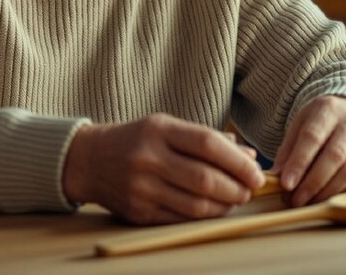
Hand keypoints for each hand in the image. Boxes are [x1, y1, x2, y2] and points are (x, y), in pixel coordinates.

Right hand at [63, 114, 263, 224]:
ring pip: (195, 205)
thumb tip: (249, 157)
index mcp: (159, 130)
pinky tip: (214, 209)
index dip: (238, 161)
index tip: (256, 172)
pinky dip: (204, 217)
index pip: (208, 144)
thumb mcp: (169, 127)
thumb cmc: (138, 140)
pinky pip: (181, 219)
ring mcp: (141, 187)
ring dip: (224, 206)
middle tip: (249, 190)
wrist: (89, 160)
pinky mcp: (138, 212)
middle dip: (236, 188)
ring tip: (235, 200)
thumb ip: (208, 139)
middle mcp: (148, 158)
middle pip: (205, 179)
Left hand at [271, 96, 345, 206]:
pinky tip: (327, 199)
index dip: (299, 163)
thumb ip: (288, 151)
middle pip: (334, 156)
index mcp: (328, 109)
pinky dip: (342, 193)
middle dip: (312, 183)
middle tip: (295, 200)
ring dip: (326, 192)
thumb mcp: (300, 127)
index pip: (312, 137)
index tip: (286, 184)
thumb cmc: (321, 123)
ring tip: (308, 202)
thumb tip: (275, 178)